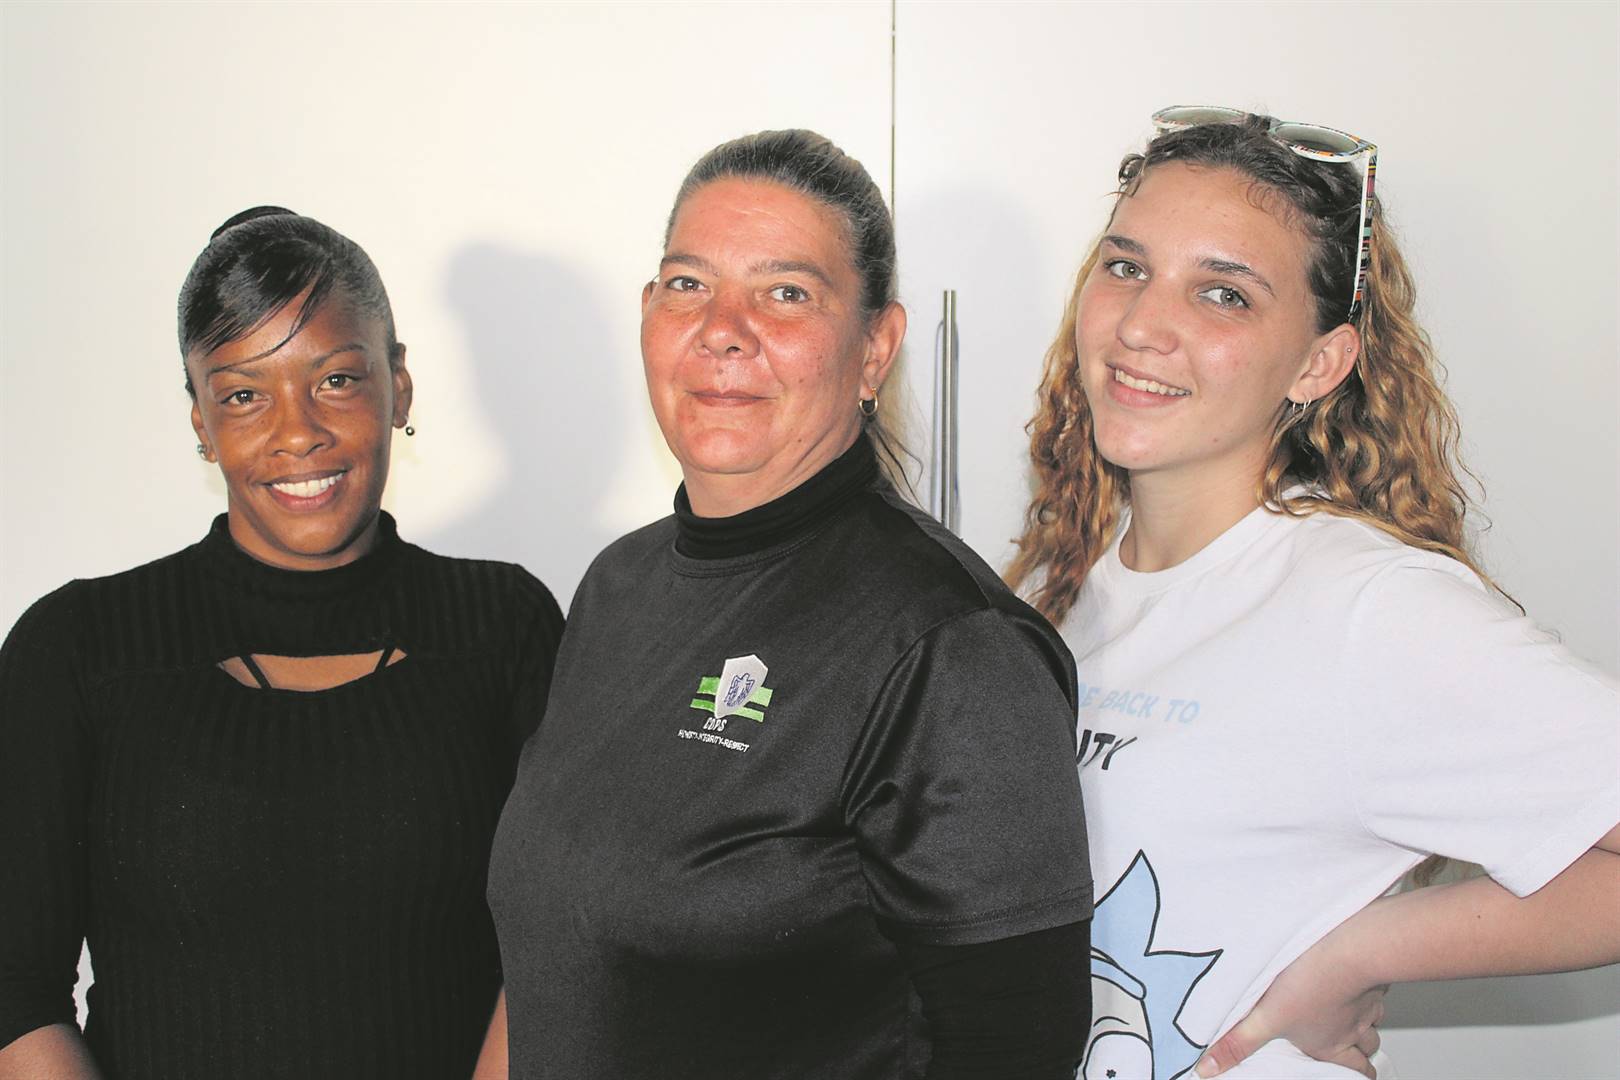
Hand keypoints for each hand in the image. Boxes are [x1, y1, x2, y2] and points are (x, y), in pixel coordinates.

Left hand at [1194, 929, 1386, 1078]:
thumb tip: (1208, 1068)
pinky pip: (1377, 989)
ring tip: (1351, 1016)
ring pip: (1374, 1020)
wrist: (1347, 945)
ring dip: (1365, 1021)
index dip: (1357, 1074)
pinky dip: (1368, 989)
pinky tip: (1355, 977)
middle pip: (1368, 1048)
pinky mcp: (1372, 974)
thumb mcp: (1263, 1017)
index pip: (1354, 1070)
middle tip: (1354, 1051)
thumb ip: (1237, 1042)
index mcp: (1329, 1043)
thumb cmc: (1310, 980)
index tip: (1356, 1074)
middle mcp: (1352, 1027)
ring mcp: (1366, 1002)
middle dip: (1362, 1051)